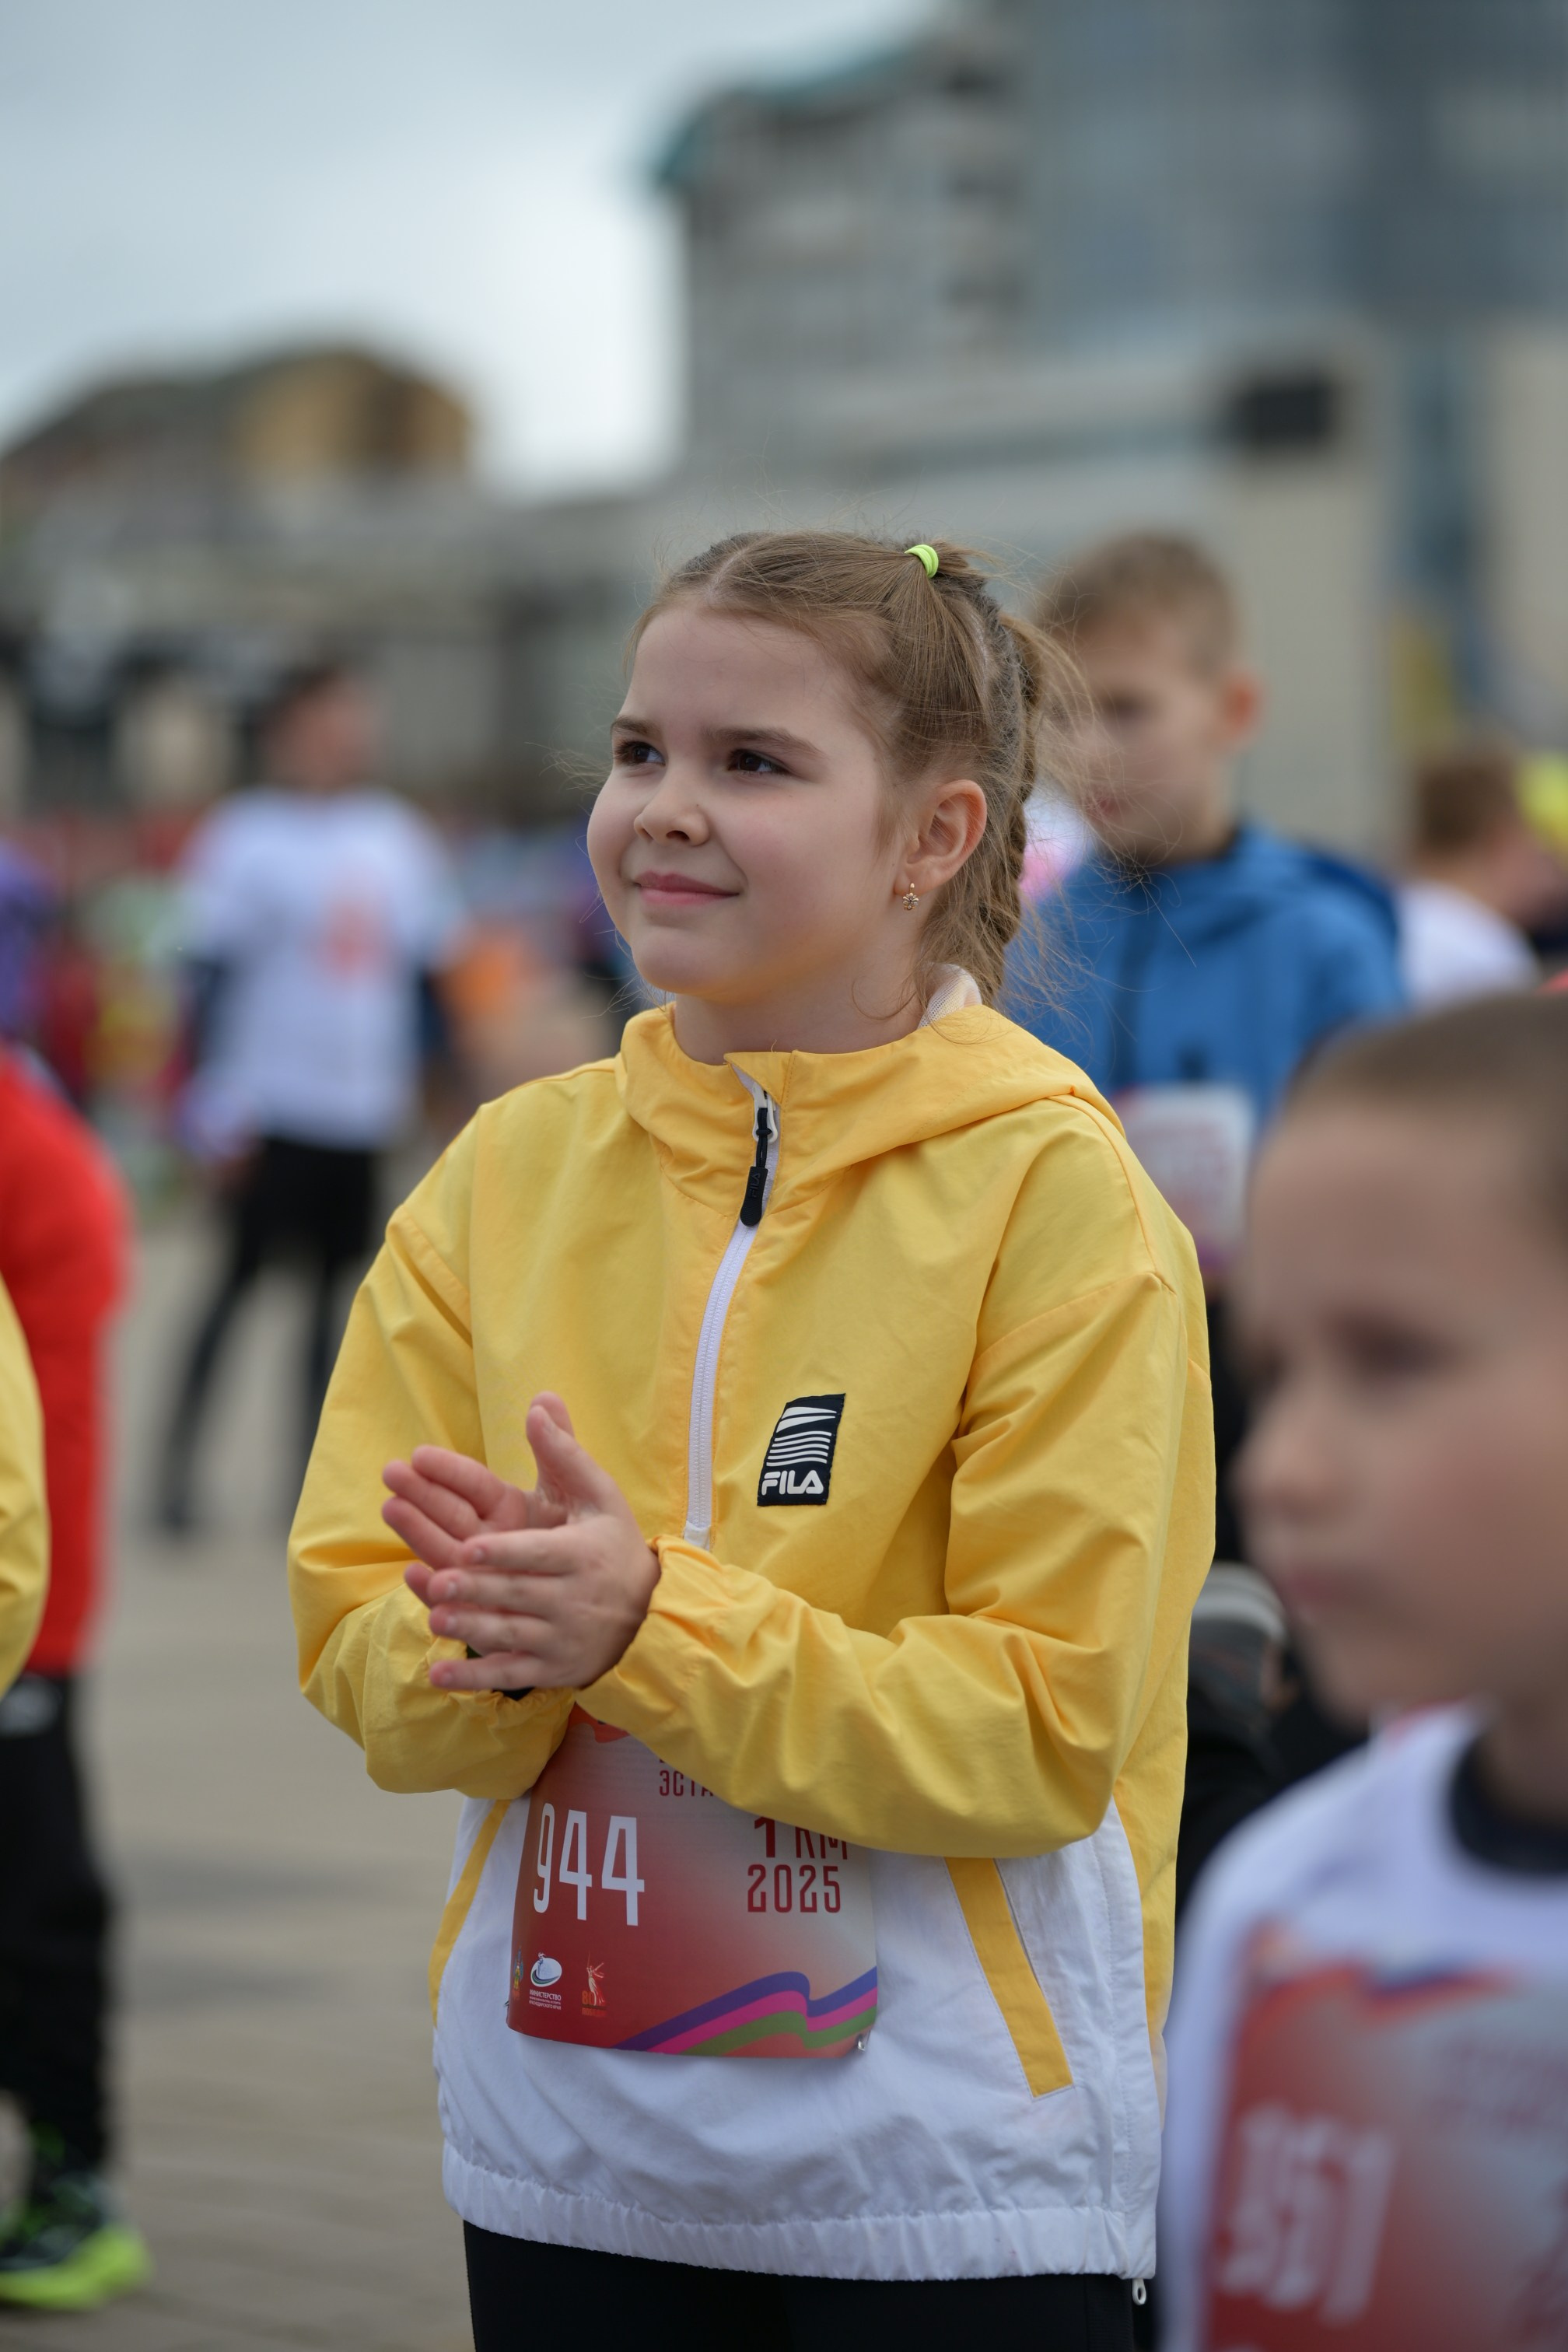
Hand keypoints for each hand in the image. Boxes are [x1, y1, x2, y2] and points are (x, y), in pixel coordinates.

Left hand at [381, 1394, 659, 1692]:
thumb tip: (537, 1404)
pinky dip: (475, 1679)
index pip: (539, 1554)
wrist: (650, 1615)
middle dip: (477, 1589)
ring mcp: (562, 1639)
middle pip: (519, 1594)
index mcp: (582, 1555)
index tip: (468, 1548)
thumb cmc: (614, 1546)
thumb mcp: (599, 1497)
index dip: (504, 1553)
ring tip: (434, 1619)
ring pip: (511, 1635)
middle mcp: (573, 1600)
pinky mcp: (552, 1668)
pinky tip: (440, 1676)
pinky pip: (510, 1674)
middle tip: (438, 1581)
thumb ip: (564, 1453)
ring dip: (472, 1630)